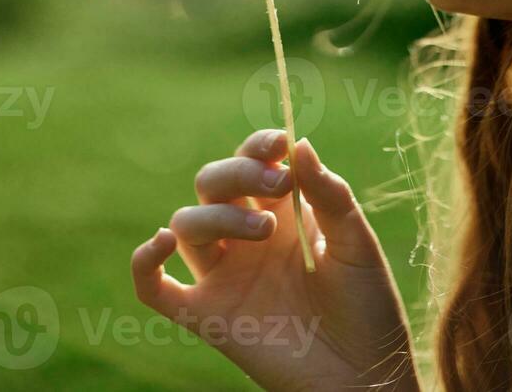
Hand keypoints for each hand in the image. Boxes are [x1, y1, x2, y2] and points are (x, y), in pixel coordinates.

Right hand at [131, 131, 419, 391]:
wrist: (364, 375)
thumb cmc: (368, 307)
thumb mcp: (356, 243)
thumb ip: (329, 195)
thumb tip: (299, 143)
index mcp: (283, 214)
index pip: (251, 164)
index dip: (257, 147)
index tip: (279, 144)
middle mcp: (246, 240)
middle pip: (212, 185)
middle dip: (239, 175)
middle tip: (278, 188)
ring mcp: (224, 277)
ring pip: (187, 224)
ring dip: (219, 215)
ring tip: (266, 231)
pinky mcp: (208, 316)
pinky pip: (155, 288)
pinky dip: (144, 263)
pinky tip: (160, 241)